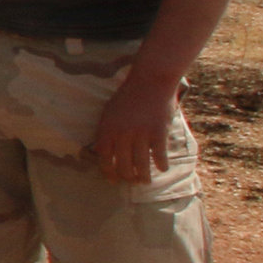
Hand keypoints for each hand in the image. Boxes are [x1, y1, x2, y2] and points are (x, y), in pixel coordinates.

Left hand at [90, 69, 182, 183]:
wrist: (150, 81)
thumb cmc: (129, 96)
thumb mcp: (110, 111)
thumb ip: (106, 131)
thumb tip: (100, 150)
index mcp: (107, 129)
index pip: (104, 157)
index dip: (108, 172)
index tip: (113, 180)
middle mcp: (122, 134)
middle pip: (123, 165)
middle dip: (127, 177)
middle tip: (132, 181)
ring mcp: (141, 134)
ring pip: (141, 165)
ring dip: (143, 177)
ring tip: (145, 181)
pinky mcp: (158, 132)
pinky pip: (159, 155)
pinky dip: (161, 164)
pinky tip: (162, 168)